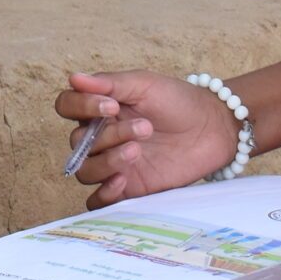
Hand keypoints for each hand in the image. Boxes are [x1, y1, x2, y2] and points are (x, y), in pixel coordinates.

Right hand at [57, 71, 239, 207]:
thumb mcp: (145, 84)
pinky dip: (103, 193)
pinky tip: (122, 179)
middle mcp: (101, 137)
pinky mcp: (129, 188)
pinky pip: (97, 201)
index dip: (80, 106)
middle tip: (144, 128)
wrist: (213, 128)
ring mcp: (113, 164)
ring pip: (85, 171)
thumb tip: (73, 77)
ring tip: (138, 151)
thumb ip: (109, 83)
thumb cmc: (179, 101)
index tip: (111, 105)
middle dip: (108, 135)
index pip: (67, 106)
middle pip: (78, 142)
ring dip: (107, 161)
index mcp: (100, 109)